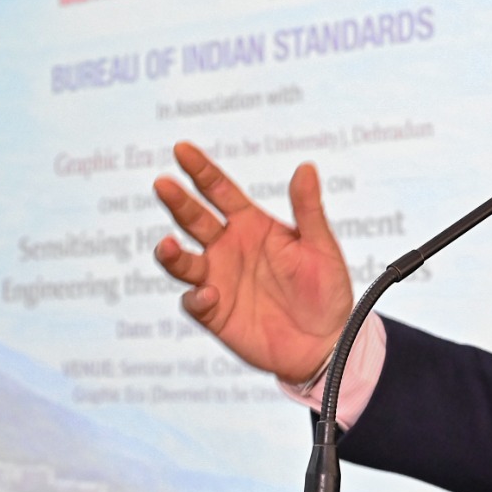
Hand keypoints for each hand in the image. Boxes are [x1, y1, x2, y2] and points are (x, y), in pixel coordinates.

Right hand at [153, 141, 353, 383]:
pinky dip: (197, 297)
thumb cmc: (327, 290)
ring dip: (170, 254)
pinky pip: (195, 303)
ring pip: (183, 262)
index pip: (220, 192)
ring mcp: (219, 280)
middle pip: (194, 220)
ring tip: (167, 245)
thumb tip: (306, 167)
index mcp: (252, 226)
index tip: (181, 149)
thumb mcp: (321, 246)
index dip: (201, 171)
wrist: (328, 342)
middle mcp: (229, 249)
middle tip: (163, 184)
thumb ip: (308, 208)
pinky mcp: (215, 313)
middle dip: (178, 202)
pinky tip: (210, 294)